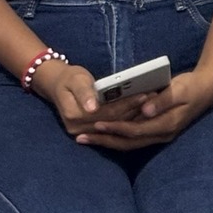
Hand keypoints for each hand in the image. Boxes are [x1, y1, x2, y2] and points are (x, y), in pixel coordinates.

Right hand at [32, 60, 146, 136]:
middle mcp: (78, 128)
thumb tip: (92, 107)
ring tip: (152, 103)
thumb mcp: (76, 80)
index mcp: (74, 115)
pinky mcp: (90, 133)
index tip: (143, 95)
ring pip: (114, 126)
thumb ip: (84, 92)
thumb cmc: (69, 79)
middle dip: (133, 110)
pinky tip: (142, 111)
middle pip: (112, 121)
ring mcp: (83, 133)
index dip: (125, 104)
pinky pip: (112, 128)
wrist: (58, 86)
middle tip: (153, 99)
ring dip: (134, 116)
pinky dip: (127, 119)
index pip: (106, 112)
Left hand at [75, 68, 212, 150]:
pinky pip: (133, 139)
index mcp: (168, 124)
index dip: (116, 128)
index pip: (136, 131)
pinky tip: (103, 133)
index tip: (98, 124)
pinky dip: (116, 137)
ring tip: (86, 137)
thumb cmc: (192, 86)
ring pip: (129, 143)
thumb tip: (145, 110)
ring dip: (107, 141)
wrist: (208, 91)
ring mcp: (160, 135)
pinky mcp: (157, 131)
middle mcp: (162, 134)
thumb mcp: (180, 89)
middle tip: (81, 138)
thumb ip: (163, 100)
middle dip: (104, 141)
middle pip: (128, 143)